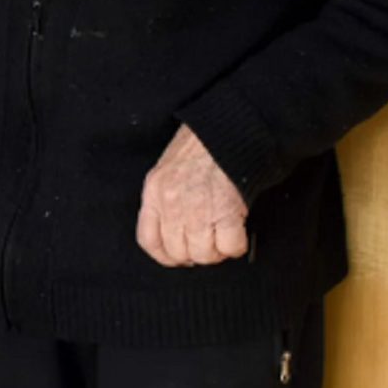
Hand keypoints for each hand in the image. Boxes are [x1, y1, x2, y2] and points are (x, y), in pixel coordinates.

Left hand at [136, 125, 249, 267]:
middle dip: (196, 253)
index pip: (149, 241)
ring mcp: (198, 210)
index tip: (178, 257)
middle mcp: (172, 204)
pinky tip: (237, 230)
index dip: (165, 256)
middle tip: (207, 241)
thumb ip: (164, 198)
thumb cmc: (200, 146)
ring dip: (217, 251)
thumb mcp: (167, 168)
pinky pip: (230, 247)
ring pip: (205, 255)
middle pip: (179, 253)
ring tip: (223, 234)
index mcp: (154, 192)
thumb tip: (175, 229)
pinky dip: (236, 245)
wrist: (228, 130)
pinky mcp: (226, 211)